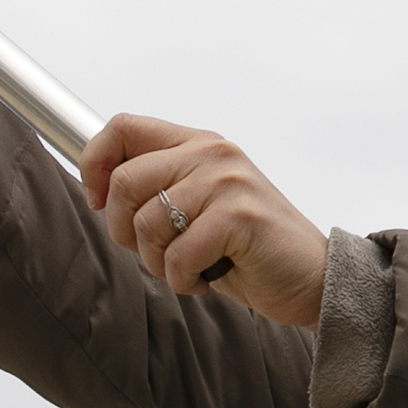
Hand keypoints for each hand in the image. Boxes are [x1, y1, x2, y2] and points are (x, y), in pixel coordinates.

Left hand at [81, 115, 329, 325]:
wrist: (313, 279)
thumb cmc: (246, 249)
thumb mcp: (196, 206)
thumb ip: (157, 187)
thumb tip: (97, 187)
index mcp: (197, 143)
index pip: (123, 127)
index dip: (94, 163)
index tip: (96, 201)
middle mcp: (212, 153)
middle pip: (124, 181)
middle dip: (123, 230)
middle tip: (153, 252)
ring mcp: (227, 182)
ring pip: (147, 223)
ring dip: (157, 262)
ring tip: (187, 267)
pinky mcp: (240, 216)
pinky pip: (177, 254)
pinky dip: (183, 279)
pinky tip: (207, 278)